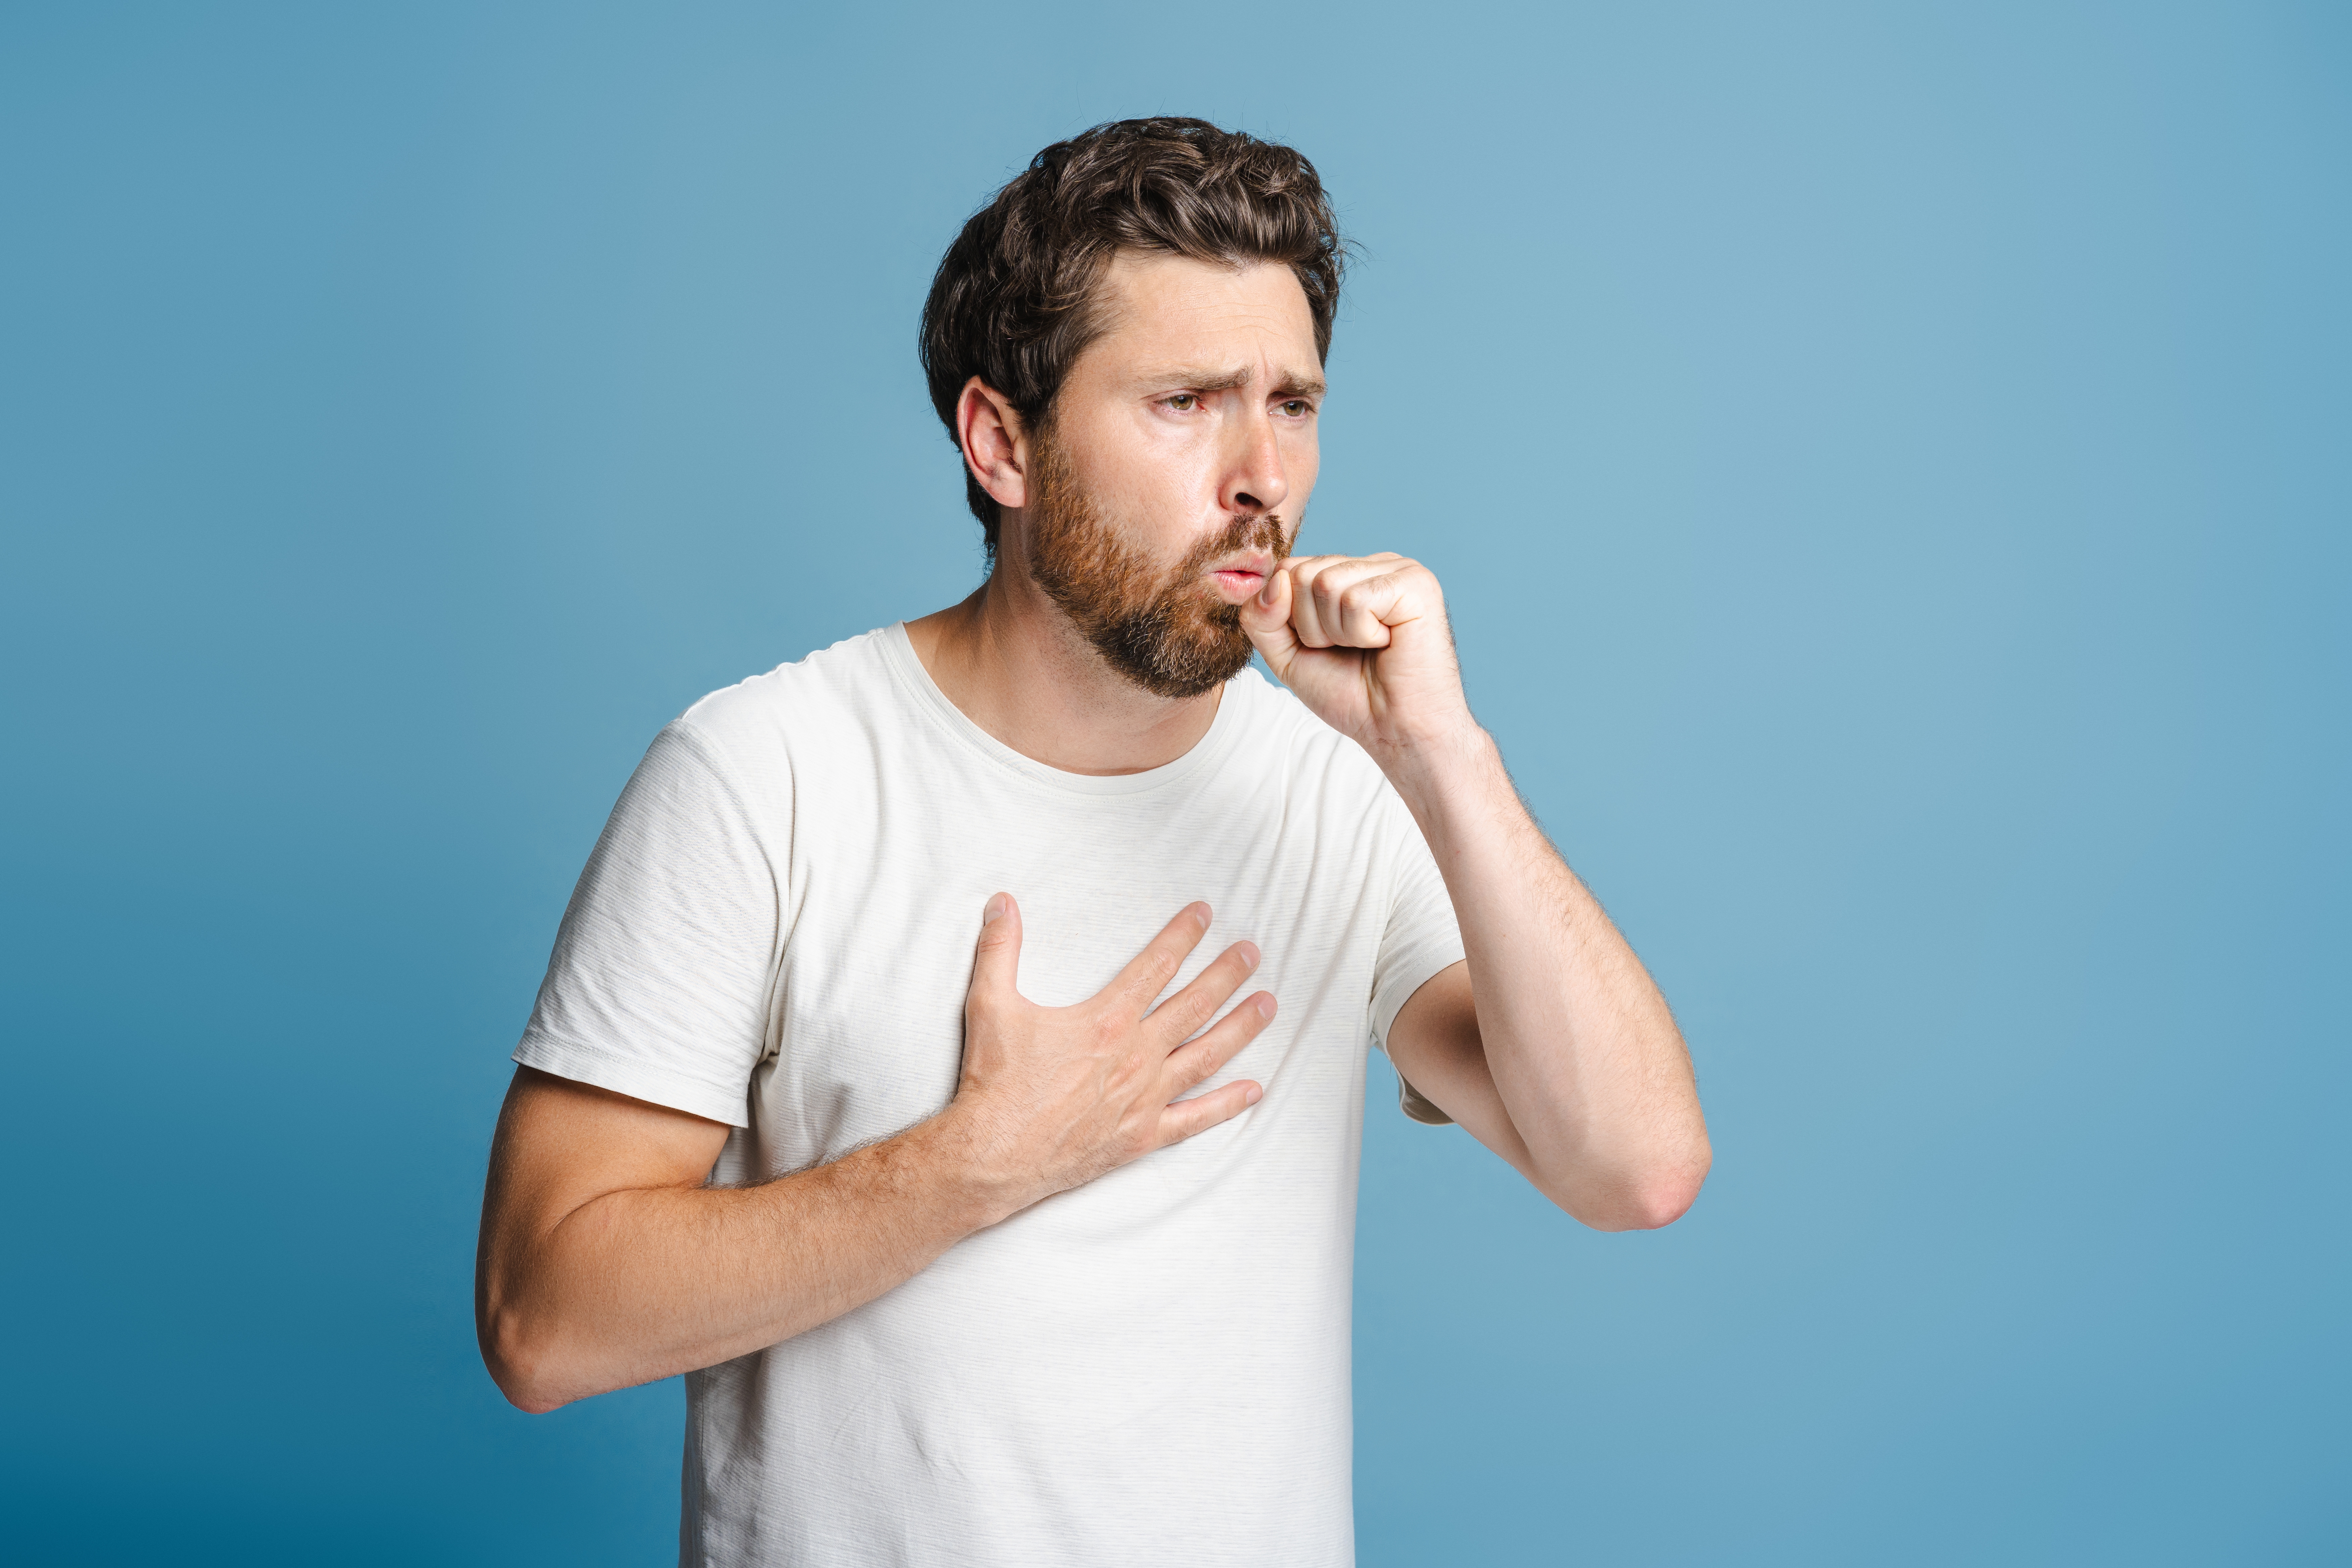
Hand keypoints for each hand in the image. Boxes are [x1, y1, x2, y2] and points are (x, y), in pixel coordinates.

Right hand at [945, 894, 1273, 1215]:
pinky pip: (1195, 1118)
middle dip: (1227, 975)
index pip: (1155, 966)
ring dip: (1240, 1027)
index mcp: (1106, 1021)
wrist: (994, 1156)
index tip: (1205, 914)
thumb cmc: (995, 1082)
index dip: (1182, 936)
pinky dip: (1227, 1105)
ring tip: (1268, 1005)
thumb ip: (999, 949)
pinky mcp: (1143, 1136)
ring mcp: (1144, 1098)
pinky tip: (1254, 1090)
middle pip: (1194, 1005)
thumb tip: (1001, 903)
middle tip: (1253, 953)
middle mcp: (1135, 1056)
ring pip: (1206, 1055)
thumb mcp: (990, 1005)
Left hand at [1239, 552, 1477, 757]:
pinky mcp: (1416, 584)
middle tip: (1350, 649)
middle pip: (1301, 574)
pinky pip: (1355, 600)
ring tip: (1369, 647)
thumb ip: (1262, 618)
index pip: (1288, 569)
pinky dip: (1361, 634)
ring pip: (1324, 584)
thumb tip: (1277, 581)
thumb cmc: (1352, 694)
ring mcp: (1398, 569)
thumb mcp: (1288, 656)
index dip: (1289, 618)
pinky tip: (1387, 643)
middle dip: (1311, 627)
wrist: (1397, 732)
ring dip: (1337, 633)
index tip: (1326, 646)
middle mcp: (1374, 563)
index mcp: (1349, 572)